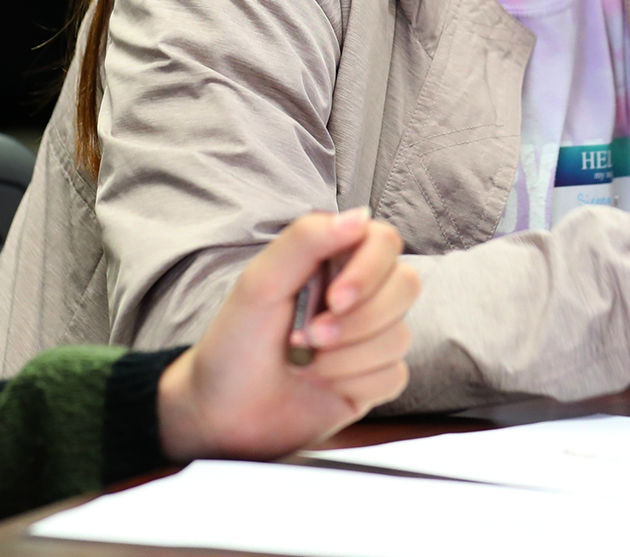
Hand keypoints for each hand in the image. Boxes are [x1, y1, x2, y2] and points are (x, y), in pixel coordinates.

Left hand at [156, 208, 418, 460]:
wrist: (223, 411)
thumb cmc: (236, 341)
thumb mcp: (260, 283)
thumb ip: (306, 241)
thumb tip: (360, 217)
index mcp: (333, 260)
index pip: (385, 242)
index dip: (370, 270)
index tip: (336, 298)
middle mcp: (359, 294)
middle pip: (406, 285)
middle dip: (358, 320)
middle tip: (308, 337)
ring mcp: (370, 337)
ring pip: (400, 335)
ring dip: (347, 357)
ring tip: (304, 362)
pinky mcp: (374, 378)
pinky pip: (395, 374)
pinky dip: (354, 382)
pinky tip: (321, 384)